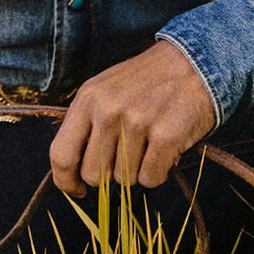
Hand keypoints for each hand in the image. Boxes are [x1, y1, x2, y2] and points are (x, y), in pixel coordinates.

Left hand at [48, 41, 215, 196]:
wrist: (191, 63)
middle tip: (126, 155)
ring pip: (124, 180)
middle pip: (93, 174)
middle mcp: (107, 111)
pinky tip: (164, 148)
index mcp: (87, 100)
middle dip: (109, 175)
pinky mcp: (165, 136)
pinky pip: (151, 179)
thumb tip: (74, 171)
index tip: (77, 190)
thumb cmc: (145, 82)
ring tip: (148, 142)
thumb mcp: (104, 91)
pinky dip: (158, 172)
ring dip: (137, 170)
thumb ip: (87, 124)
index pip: (61, 155)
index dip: (66, 181)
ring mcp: (136, 123)